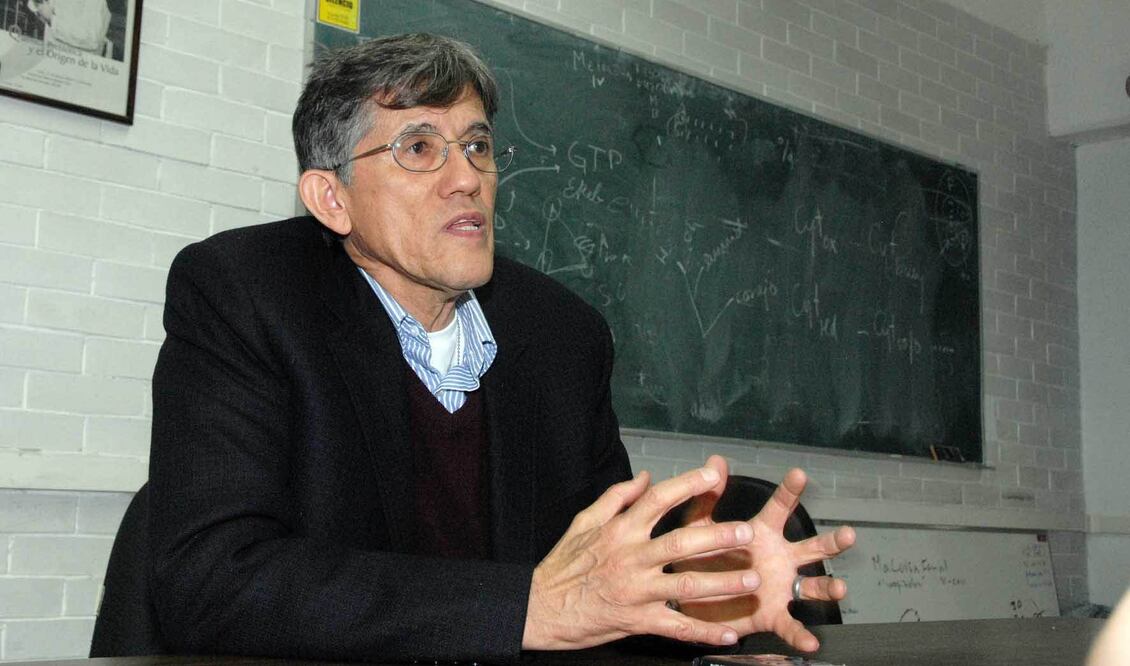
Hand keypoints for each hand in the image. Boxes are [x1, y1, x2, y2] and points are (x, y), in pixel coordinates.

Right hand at [522, 466, 764, 649]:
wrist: (539, 608)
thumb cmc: (562, 564)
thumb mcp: (584, 522)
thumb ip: (617, 497)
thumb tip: (647, 476)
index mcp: (620, 530)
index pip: (658, 500)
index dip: (687, 486)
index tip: (714, 476)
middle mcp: (631, 558)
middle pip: (680, 542)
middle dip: (717, 536)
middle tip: (748, 531)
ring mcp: (636, 591)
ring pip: (685, 585)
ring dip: (722, 583)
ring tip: (753, 580)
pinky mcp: (637, 620)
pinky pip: (676, 627)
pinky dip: (703, 632)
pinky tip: (728, 635)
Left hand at [672, 456, 855, 651]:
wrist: (693, 601)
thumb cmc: (701, 559)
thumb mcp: (700, 528)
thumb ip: (707, 498)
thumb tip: (715, 461)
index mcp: (761, 534)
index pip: (779, 509)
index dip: (789, 491)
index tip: (798, 475)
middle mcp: (778, 559)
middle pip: (811, 548)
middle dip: (831, 542)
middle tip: (849, 534)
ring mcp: (780, 587)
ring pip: (812, 586)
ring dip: (828, 587)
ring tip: (840, 587)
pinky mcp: (772, 614)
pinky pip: (791, 625)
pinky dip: (801, 635)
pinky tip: (812, 642)